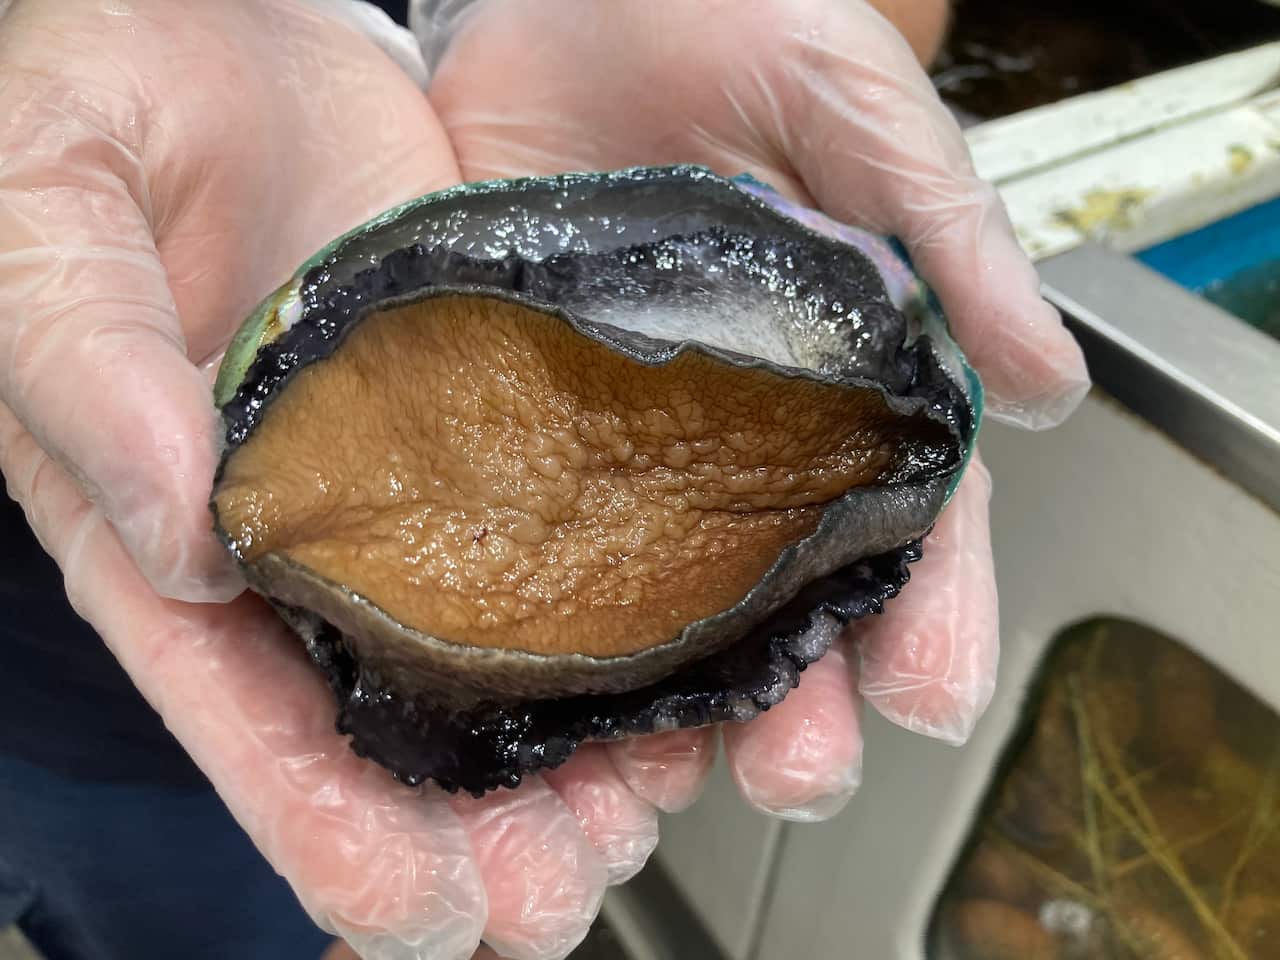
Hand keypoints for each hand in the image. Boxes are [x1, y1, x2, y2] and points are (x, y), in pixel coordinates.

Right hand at [0, 2, 661, 957]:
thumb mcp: (41, 232)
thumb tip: (175, 532)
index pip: (242, 713)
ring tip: (645, 804)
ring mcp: (406, 477)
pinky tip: (682, 660)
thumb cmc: (78, 111)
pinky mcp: (493, 406)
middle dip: (473, 826)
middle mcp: (299, 532)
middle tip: (559, 890)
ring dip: (569, 745)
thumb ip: (85, 382)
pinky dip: (623, 604)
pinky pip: (562, 522)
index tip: (411, 911)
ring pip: (494, 650)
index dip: (322, 825)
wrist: (205, 20)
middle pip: (388, 722)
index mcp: (167, 526)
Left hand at [423, 0, 1087, 818]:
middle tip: (800, 774)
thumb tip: (1047, 385)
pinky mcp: (511, 402)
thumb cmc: (722, 13)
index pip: (904, 509)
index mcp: (842, 365)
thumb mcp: (853, 104)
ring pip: (657, 586)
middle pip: (780, 583)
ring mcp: (618, 424)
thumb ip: (947, 231)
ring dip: (673, 687)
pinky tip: (548, 683)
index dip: (928, 607)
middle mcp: (735, 418)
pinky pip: (528, 523)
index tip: (931, 693)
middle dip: (800, 687)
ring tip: (676, 771)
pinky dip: (541, 612)